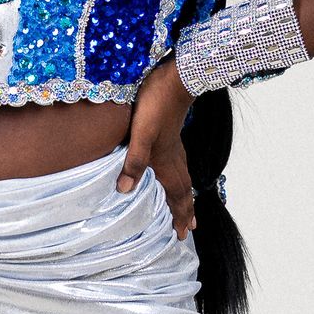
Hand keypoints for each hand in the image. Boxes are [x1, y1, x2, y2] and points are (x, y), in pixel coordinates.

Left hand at [118, 59, 195, 236]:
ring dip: (185, 195)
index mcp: (166, 161)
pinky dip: (180, 176)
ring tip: (187, 206)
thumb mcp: (141, 133)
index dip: (179, 215)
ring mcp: (175, 145)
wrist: (175, 78)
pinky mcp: (172, 134)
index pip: (176, 195)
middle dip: (186, 210)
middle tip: (189, 228)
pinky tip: (175, 170)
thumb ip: (134, 161)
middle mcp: (174, 157)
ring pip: (184, 177)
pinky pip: (180, 164)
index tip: (182, 234)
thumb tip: (124, 191)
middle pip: (184, 189)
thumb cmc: (157, 105)